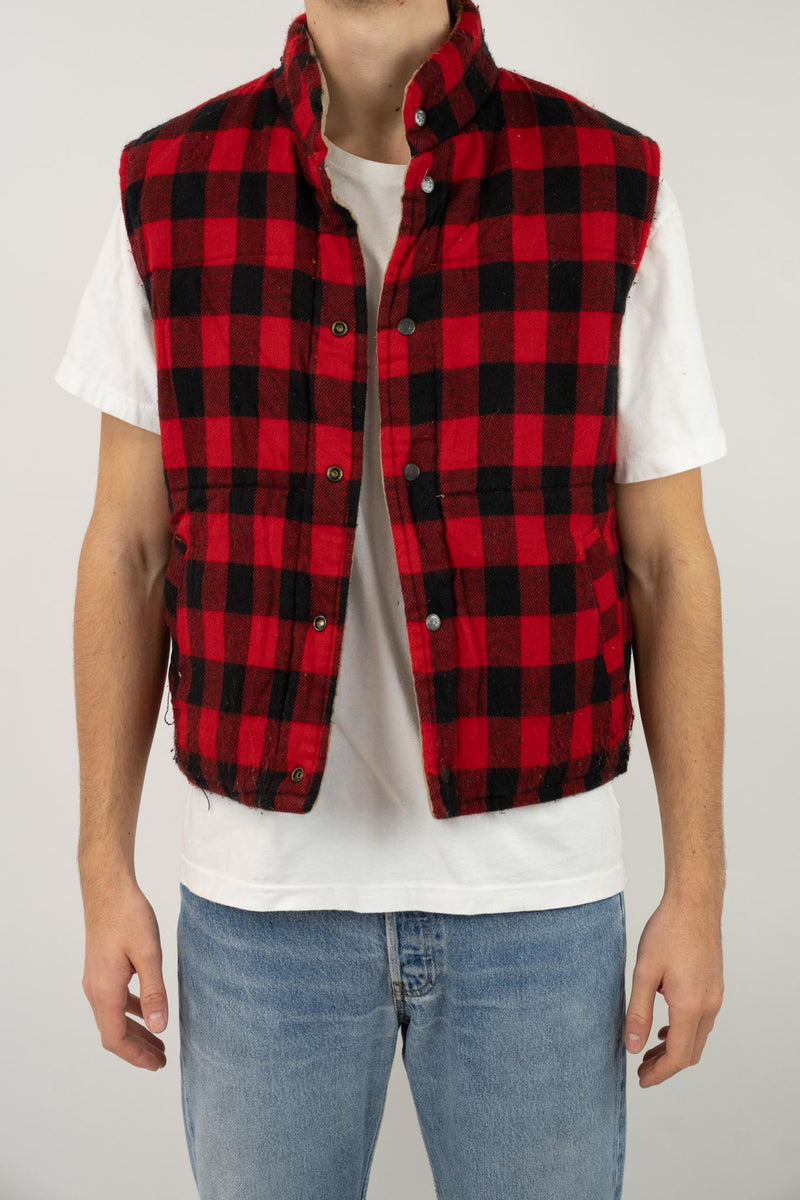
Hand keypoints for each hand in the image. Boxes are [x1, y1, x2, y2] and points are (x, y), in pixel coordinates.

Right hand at [81, 878, 168, 1070]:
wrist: (108, 889)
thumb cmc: (128, 916)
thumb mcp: (148, 954)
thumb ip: (154, 992)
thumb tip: (160, 1028)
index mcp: (104, 991)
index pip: (115, 1039)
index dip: (136, 1056)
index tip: (158, 1064)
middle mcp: (95, 989)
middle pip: (113, 1032)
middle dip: (137, 1049)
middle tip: (162, 1060)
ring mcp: (96, 979)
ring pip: (114, 1017)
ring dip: (135, 1031)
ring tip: (158, 1042)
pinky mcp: (102, 969)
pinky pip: (115, 1000)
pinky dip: (131, 1012)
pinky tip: (147, 1011)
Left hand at [624, 889, 723, 1086]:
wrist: (694, 904)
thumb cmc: (667, 932)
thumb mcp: (643, 972)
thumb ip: (638, 1012)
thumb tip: (633, 1047)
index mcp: (690, 1006)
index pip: (679, 1056)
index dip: (660, 1073)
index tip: (642, 1080)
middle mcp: (708, 1005)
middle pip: (691, 1052)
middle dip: (667, 1065)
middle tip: (642, 1069)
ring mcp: (715, 996)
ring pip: (698, 1037)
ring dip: (676, 1049)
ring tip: (650, 1050)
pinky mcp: (714, 986)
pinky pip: (702, 1021)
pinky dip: (685, 1032)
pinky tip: (666, 1027)